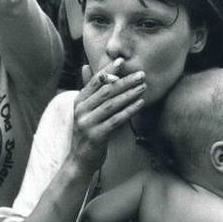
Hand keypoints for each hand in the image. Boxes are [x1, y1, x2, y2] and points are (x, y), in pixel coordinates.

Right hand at [70, 58, 145, 172]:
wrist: (80, 161)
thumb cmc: (87, 133)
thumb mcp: (86, 111)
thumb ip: (90, 91)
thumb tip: (86, 66)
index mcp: (79, 101)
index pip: (95, 81)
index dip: (108, 70)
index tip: (122, 60)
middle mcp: (81, 110)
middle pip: (106, 91)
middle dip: (125, 81)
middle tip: (141, 74)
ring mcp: (87, 123)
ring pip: (112, 104)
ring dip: (130, 94)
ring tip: (144, 87)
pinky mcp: (96, 135)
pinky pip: (116, 120)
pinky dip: (129, 110)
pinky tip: (140, 104)